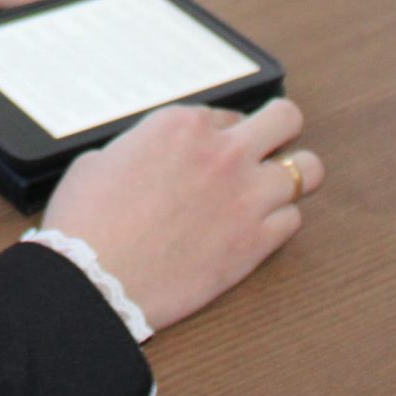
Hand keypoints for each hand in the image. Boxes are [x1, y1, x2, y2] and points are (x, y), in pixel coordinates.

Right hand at [45, 98, 319, 332]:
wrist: (94, 280)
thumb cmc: (87, 221)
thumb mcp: (101, 160)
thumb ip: (141, 148)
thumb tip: (150, 158)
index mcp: (181, 125)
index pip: (227, 114)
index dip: (220, 134)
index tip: (209, 151)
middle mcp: (223, 152)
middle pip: (286, 118)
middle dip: (278, 130)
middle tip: (265, 149)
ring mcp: (247, 197)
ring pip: (308, 169)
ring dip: (290, 177)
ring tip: (271, 190)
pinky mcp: (256, 242)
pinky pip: (294, 220)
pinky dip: (279, 222)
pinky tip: (256, 228)